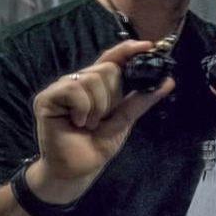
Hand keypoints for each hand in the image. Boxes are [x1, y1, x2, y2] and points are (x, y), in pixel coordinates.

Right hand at [30, 40, 173, 202]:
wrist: (77, 170)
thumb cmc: (97, 145)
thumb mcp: (125, 120)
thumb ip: (142, 99)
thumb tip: (168, 81)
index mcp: (98, 84)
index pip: (114, 58)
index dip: (129, 49)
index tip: (149, 45)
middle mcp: (80, 80)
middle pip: (108, 68)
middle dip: (113, 96)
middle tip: (103, 118)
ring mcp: (62, 87)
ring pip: (92, 78)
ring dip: (98, 107)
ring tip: (89, 124)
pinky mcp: (47, 97)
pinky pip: (75, 89)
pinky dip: (83, 108)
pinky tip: (77, 122)